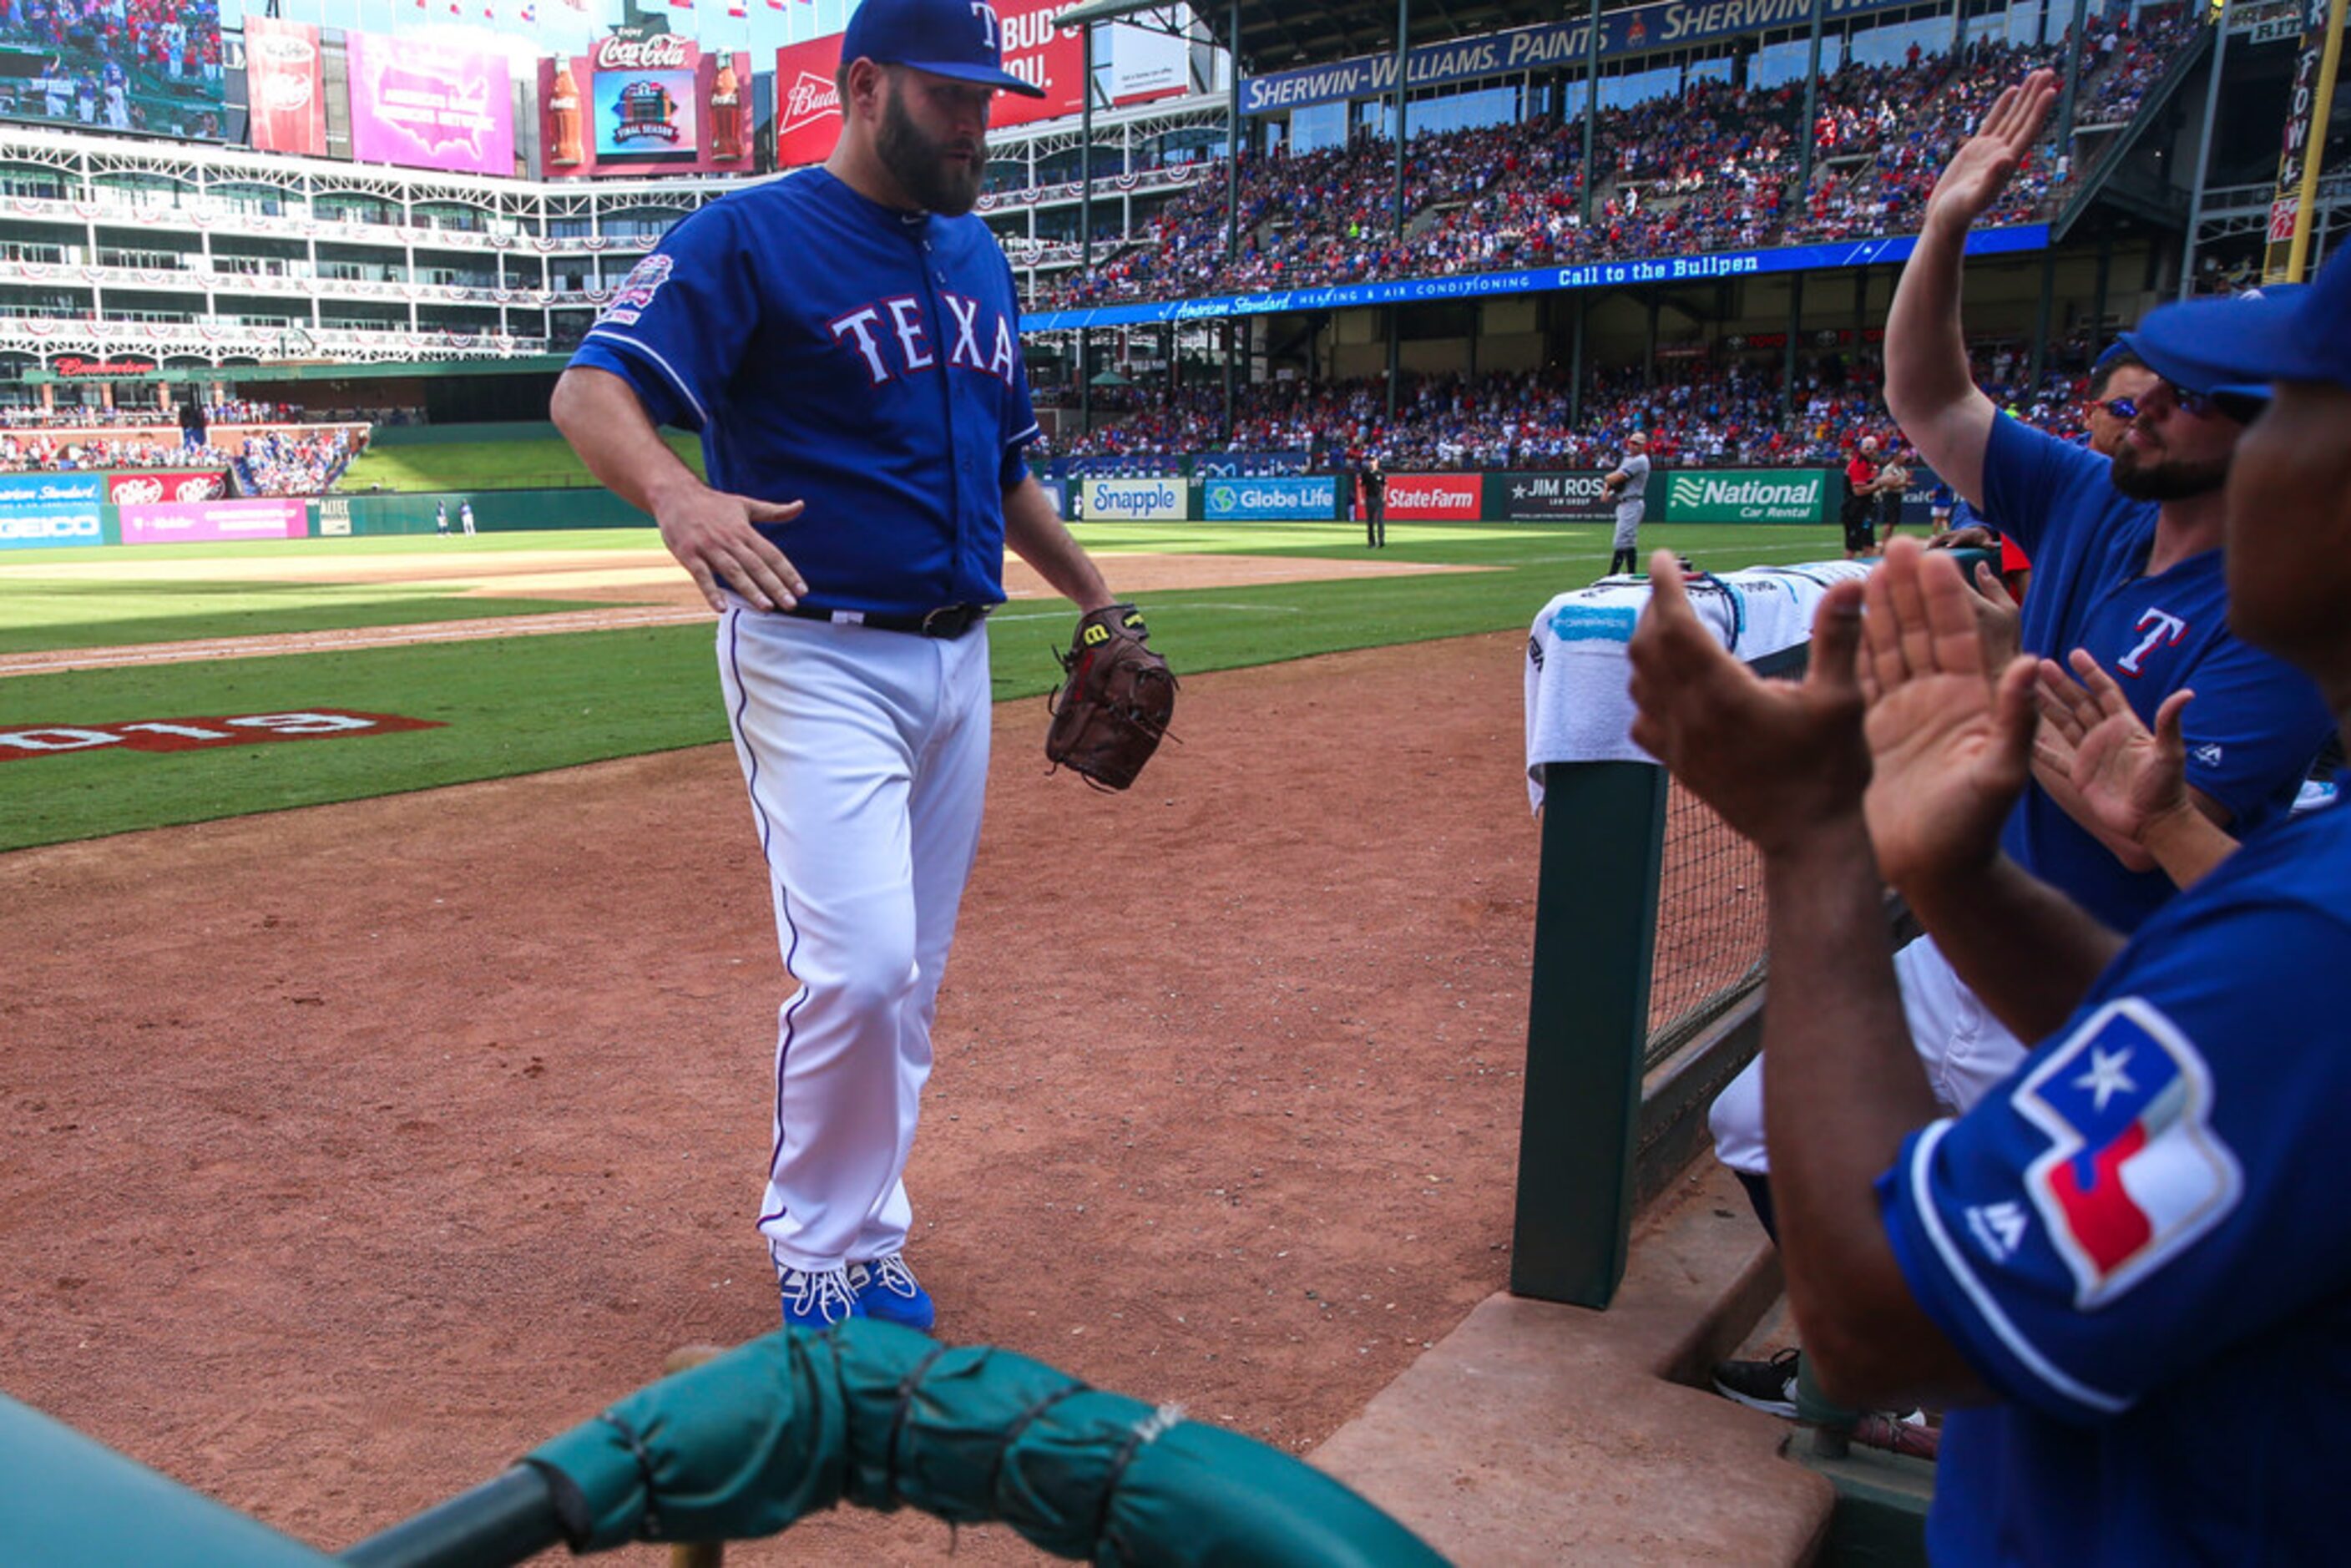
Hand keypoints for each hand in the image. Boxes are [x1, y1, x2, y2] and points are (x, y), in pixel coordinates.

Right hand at [654, 486, 808, 612]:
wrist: (675, 494)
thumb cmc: (713, 503)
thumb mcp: (745, 504)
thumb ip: (774, 511)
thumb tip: (801, 505)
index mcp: (745, 530)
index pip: (771, 554)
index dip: (788, 573)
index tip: (802, 590)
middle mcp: (729, 539)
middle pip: (756, 565)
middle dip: (775, 586)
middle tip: (791, 604)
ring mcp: (709, 547)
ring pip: (733, 571)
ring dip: (750, 590)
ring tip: (766, 607)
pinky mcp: (688, 554)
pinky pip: (701, 576)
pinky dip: (711, 592)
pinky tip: (721, 608)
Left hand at [1627, 550, 1871, 858]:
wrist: (1807, 839)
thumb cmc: (1831, 771)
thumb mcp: (1844, 699)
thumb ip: (1839, 637)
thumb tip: (1851, 581)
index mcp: (1723, 694)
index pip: (1675, 625)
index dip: (1665, 586)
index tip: (1662, 558)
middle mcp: (1690, 717)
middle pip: (1647, 648)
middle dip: (1655, 609)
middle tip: (1672, 586)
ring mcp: (1679, 745)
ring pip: (1640, 682)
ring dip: (1648, 647)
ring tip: (1671, 626)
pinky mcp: (1679, 767)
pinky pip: (1643, 719)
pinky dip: (1646, 691)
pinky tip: (1666, 685)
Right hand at [1855, 539, 2038, 888]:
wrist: (1933, 869)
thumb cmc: (1973, 829)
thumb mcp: (2003, 775)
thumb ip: (2015, 718)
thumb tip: (2031, 663)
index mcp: (1971, 702)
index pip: (1957, 636)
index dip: (1945, 597)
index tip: (1933, 556)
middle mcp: (1937, 699)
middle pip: (1921, 631)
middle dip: (1910, 588)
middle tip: (1897, 544)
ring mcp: (1904, 712)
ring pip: (1891, 648)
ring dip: (1881, 609)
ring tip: (1869, 568)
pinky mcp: (1873, 730)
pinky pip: (1863, 678)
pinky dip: (1853, 647)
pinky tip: (1845, 619)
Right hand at [1923, 71, 2058, 231]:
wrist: (1945, 219)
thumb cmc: (1958, 213)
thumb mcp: (1974, 198)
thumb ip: (1992, 181)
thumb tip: (2007, 158)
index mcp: (2007, 163)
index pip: (2027, 132)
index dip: (2039, 111)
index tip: (2050, 91)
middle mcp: (2004, 153)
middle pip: (2024, 119)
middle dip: (2036, 95)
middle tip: (2049, 72)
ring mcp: (1991, 149)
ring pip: (2012, 116)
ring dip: (2026, 96)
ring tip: (2038, 74)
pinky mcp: (1977, 148)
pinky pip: (1993, 121)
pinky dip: (2003, 106)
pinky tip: (2012, 91)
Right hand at [1925, 525, 1994, 551]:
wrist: (1974, 532)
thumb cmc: (1979, 538)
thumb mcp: (1985, 540)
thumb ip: (1987, 543)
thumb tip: (1992, 546)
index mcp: (1964, 534)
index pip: (1959, 537)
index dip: (1954, 541)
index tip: (1949, 547)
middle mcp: (1953, 533)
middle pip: (1942, 537)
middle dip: (1936, 542)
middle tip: (1929, 550)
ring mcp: (1946, 536)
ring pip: (1935, 539)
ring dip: (1928, 545)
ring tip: (1920, 554)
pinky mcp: (1941, 541)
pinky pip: (1932, 543)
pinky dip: (1925, 547)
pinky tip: (1919, 556)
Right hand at [2037, 648, 2195, 848]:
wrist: (2154, 822)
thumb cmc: (2166, 788)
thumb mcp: (2170, 752)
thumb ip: (2169, 723)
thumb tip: (2187, 694)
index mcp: (2125, 726)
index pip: (2105, 692)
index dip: (2091, 673)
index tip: (2076, 654)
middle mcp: (2105, 736)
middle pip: (2079, 703)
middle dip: (2061, 683)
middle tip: (2041, 664)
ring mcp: (2091, 755)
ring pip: (2064, 724)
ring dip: (2047, 707)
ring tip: (2027, 690)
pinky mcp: (2080, 776)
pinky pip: (2055, 760)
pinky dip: (2039, 749)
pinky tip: (2024, 738)